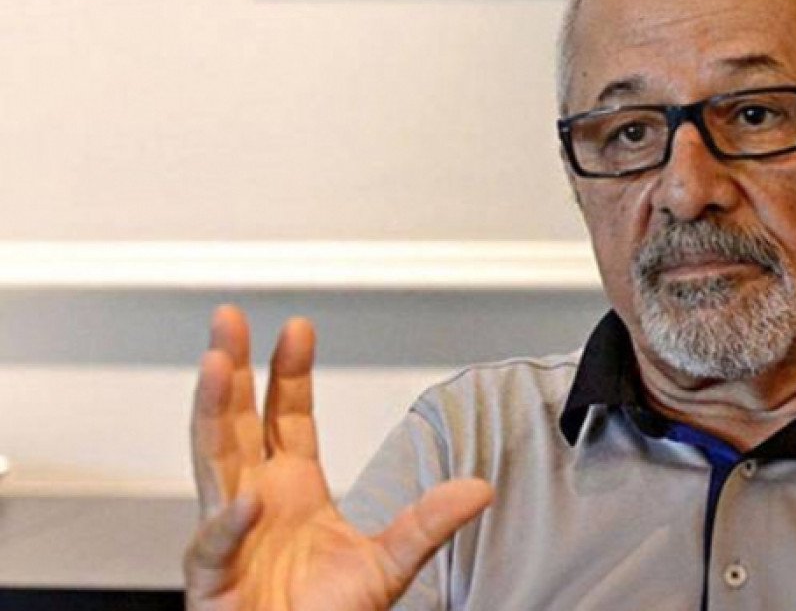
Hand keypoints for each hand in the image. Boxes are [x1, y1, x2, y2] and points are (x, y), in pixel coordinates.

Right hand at [184, 306, 492, 609]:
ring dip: (210, 413)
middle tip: (229, 319)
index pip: (285, 416)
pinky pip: (214, 547)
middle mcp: (254, 502)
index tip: (298, 328)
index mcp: (291, 489)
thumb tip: (480, 488)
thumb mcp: (390, 564)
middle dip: (230, 369)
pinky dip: (227, 525)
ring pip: (210, 464)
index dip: (288, 371)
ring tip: (216, 366)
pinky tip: (245, 500)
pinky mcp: (212, 582)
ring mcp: (228, 537)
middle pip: (234, 422)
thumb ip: (428, 524)